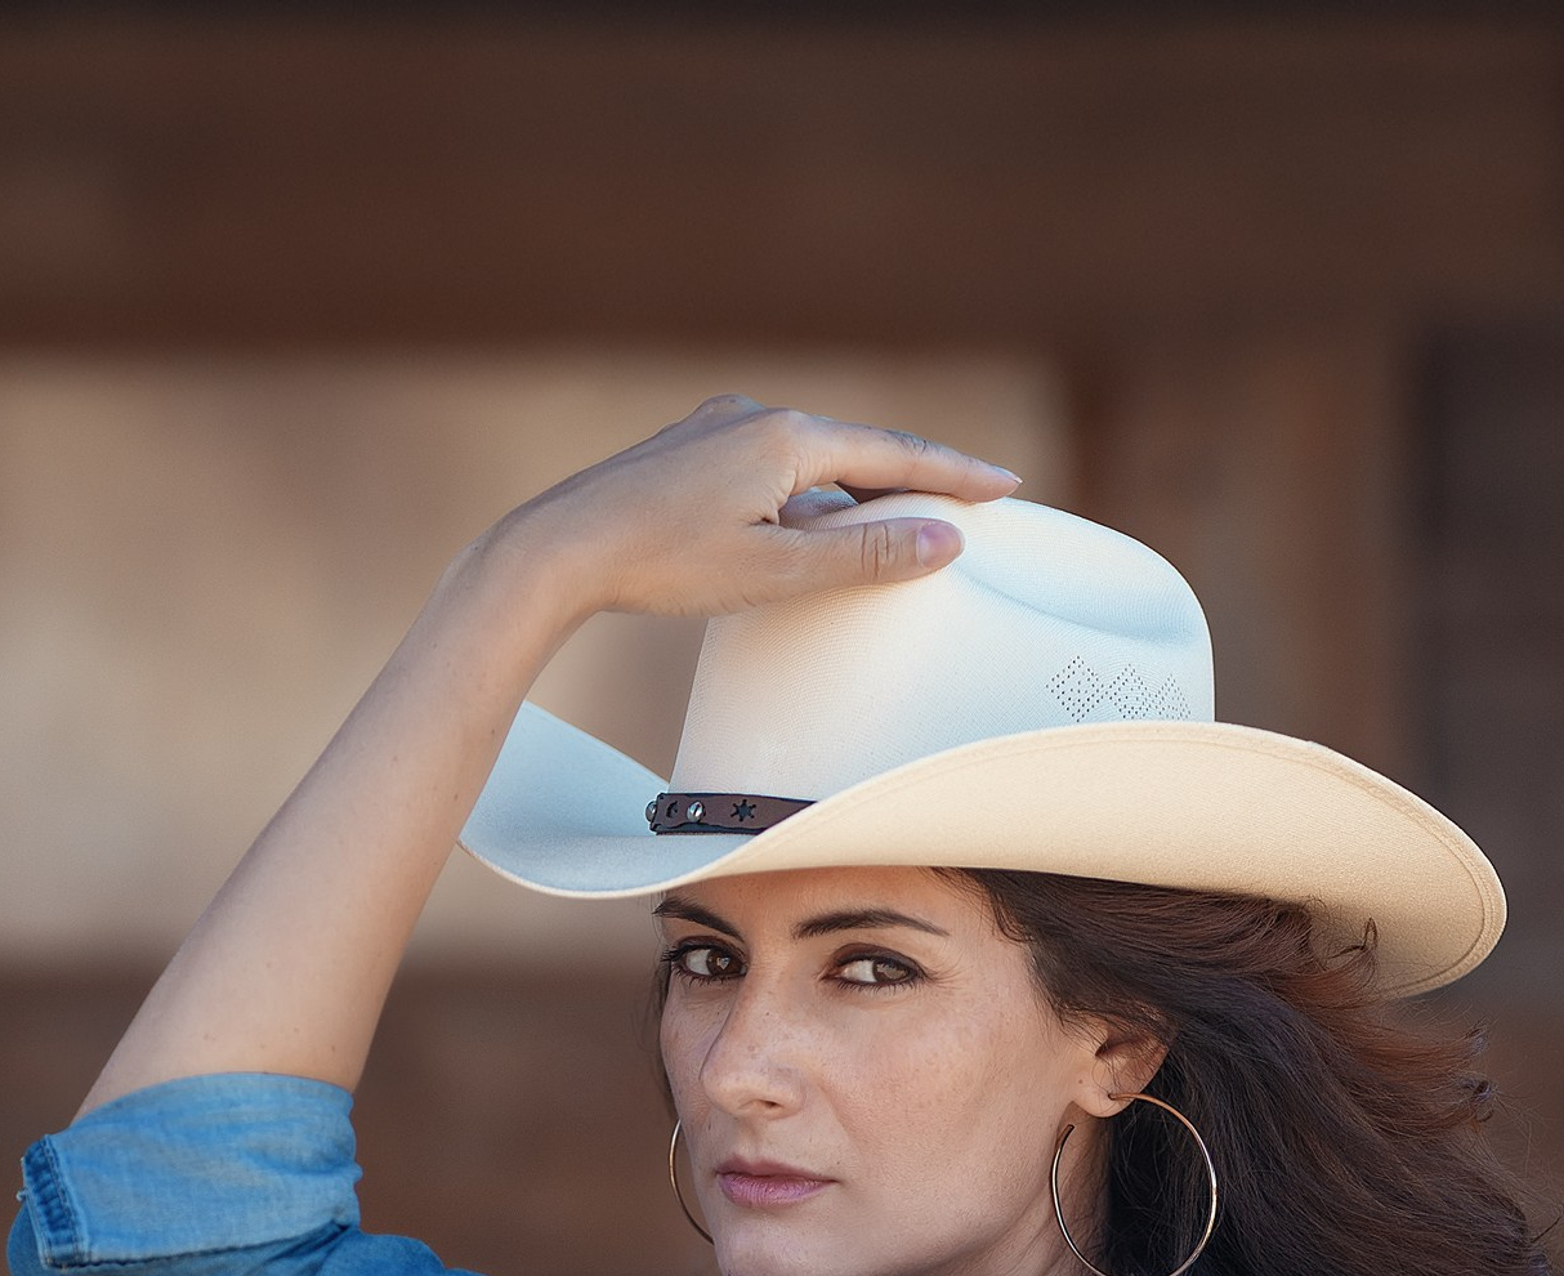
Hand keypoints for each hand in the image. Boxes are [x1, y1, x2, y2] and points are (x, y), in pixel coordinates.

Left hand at [487, 393, 1020, 624]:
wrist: (559, 549)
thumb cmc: (660, 562)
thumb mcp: (775, 571)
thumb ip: (863, 557)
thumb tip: (944, 539)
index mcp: (788, 437)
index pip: (895, 454)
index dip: (954, 474)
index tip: (1005, 485)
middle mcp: (755, 416)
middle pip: (856, 450)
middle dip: (910, 478)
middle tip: (965, 498)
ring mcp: (716, 430)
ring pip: (808, 462)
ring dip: (851, 493)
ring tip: (888, 527)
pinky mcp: (686, 454)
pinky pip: (768, 469)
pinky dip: (802, 495)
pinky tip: (799, 527)